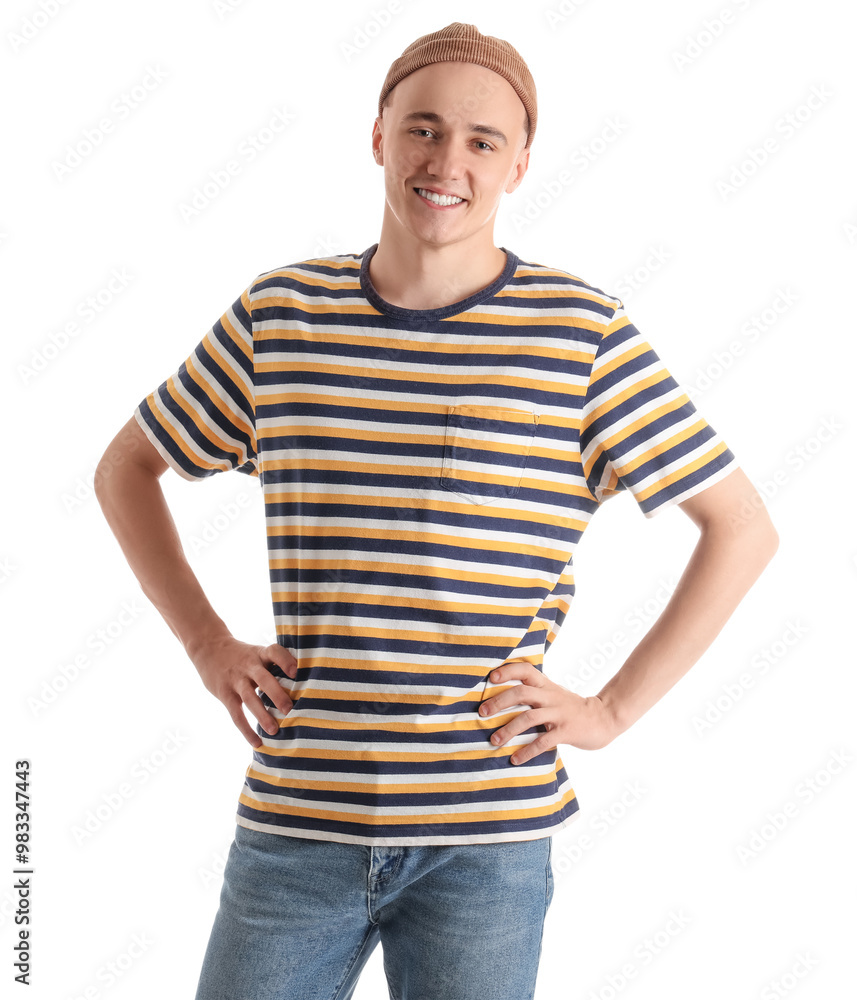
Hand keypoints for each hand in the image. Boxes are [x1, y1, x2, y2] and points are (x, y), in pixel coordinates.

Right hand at [186, 635, 297, 746]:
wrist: (208, 648)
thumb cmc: (242, 654)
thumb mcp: (257, 652)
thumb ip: (274, 664)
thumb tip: (304, 681)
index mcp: (260, 653)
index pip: (274, 652)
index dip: (285, 660)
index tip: (296, 671)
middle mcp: (249, 666)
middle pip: (264, 679)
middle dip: (277, 694)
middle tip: (290, 710)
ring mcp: (236, 680)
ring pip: (250, 699)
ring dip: (262, 715)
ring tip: (275, 731)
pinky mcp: (225, 694)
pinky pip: (236, 714)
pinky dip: (246, 730)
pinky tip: (257, 742)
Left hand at [479, 659, 617, 764]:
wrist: (604, 718)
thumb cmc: (572, 708)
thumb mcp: (553, 694)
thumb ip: (534, 693)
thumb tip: (501, 698)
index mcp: (546, 686)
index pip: (526, 669)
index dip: (508, 671)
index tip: (491, 678)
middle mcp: (551, 697)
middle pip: (521, 692)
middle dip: (499, 702)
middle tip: (482, 713)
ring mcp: (559, 714)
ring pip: (529, 718)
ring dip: (508, 730)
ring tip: (494, 740)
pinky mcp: (566, 731)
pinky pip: (543, 741)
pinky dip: (527, 751)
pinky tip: (515, 759)